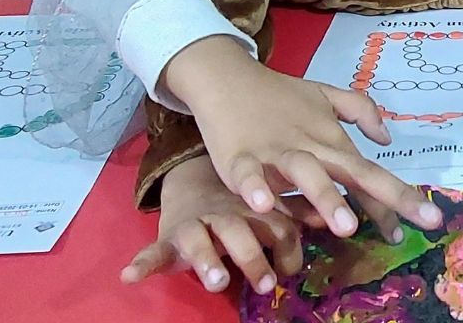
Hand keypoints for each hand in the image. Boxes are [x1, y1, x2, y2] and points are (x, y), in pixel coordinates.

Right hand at [120, 155, 322, 293]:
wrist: (196, 180)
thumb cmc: (244, 203)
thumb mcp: (269, 207)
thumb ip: (297, 213)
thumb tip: (330, 218)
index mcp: (255, 207)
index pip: (276, 227)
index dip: (285, 249)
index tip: (291, 271)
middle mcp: (226, 214)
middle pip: (239, 232)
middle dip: (251, 257)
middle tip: (265, 283)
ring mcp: (196, 224)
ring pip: (199, 239)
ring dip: (206, 261)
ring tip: (216, 282)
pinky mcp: (169, 235)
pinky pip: (153, 249)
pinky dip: (142, 262)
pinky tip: (131, 275)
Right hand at [162, 39, 442, 240]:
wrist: (227, 78)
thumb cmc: (278, 95)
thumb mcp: (324, 96)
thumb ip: (359, 110)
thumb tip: (387, 137)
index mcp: (332, 139)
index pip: (371, 172)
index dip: (398, 198)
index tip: (428, 221)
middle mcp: (311, 147)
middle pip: (351, 172)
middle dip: (381, 199)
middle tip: (404, 229)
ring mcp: (275, 150)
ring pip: (305, 173)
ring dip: (326, 197)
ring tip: (345, 227)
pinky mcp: (239, 155)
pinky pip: (248, 174)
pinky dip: (254, 188)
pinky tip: (263, 206)